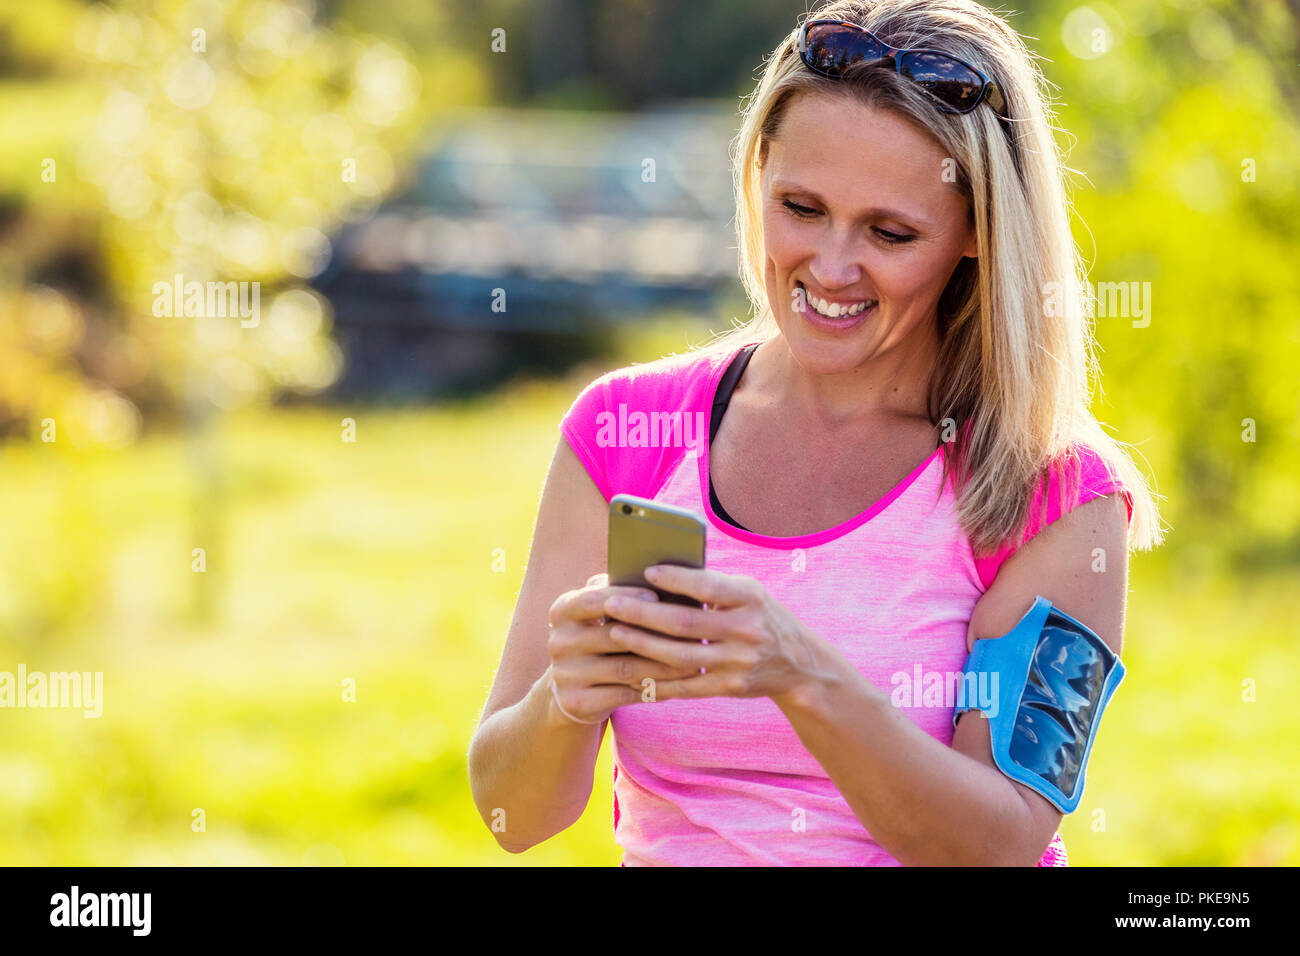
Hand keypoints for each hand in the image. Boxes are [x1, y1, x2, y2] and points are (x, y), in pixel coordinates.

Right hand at [546, 573, 702, 724]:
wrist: (571, 688)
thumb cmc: (600, 638)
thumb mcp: (599, 614)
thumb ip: (621, 596)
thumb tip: (665, 583)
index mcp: (562, 611)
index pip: (593, 599)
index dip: (626, 596)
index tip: (658, 597)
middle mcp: (558, 641)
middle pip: (615, 636)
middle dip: (657, 635)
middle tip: (692, 634)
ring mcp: (565, 674)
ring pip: (625, 668)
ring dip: (663, 667)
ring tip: (694, 664)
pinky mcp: (576, 702)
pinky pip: (623, 695)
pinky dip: (652, 690)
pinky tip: (676, 686)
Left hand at [601, 565, 825, 704]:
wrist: (800, 666)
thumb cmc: (762, 617)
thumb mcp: (749, 594)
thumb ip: (713, 585)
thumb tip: (658, 576)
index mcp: (751, 598)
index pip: (707, 586)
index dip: (675, 580)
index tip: (645, 572)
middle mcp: (747, 630)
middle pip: (685, 623)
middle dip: (643, 613)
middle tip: (611, 604)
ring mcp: (739, 662)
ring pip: (680, 656)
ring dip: (642, 645)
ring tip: (614, 631)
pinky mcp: (730, 688)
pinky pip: (687, 685)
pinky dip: (658, 679)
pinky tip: (632, 671)